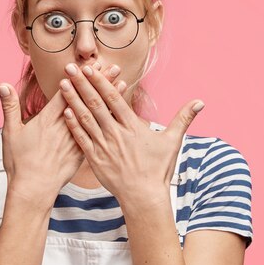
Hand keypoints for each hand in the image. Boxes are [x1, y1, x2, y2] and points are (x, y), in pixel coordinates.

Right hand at [0, 63, 126, 205]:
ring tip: (121, 83)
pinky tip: (118, 112)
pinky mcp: (82, 153)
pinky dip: (108, 120)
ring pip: (96, 114)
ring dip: (109, 97)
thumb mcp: (10, 132)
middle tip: (114, 66)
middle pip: (85, 99)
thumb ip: (9, 106)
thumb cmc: (19, 162)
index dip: (79, 76)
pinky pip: (99, 132)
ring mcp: (75, 140)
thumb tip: (2, 84)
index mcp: (47, 120)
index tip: (90, 63)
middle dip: (100, 81)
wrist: (33, 190)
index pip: (66, 92)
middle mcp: (64, 127)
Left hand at [59, 62, 204, 205]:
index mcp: (133, 127)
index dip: (101, 82)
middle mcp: (116, 134)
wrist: (144, 196)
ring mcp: (104, 146)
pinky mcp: (95, 159)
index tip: (91, 68)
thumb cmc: (158, 169)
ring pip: (85, 119)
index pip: (114, 99)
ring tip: (63, 85)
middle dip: (82, 84)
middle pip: (96, 104)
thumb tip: (200, 102)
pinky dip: (73, 125)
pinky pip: (81, 139)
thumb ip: (183, 118)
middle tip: (70, 67)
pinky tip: (64, 112)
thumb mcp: (173, 141)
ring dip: (73, 100)